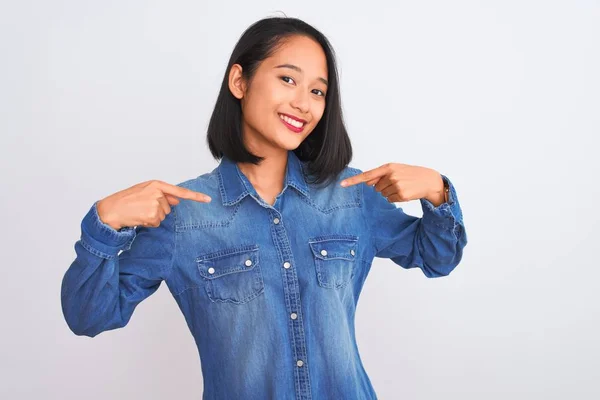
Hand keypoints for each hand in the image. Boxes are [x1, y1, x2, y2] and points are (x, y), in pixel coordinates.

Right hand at [96, 180, 211, 229]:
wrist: (110, 210)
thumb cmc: (125, 200)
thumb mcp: (144, 192)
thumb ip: (161, 194)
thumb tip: (177, 201)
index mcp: (156, 184)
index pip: (180, 191)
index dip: (195, 196)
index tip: (208, 199)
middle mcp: (157, 193)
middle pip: (169, 207)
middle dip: (158, 210)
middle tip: (142, 208)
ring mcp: (155, 204)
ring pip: (163, 216)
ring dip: (152, 217)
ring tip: (138, 212)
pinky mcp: (152, 215)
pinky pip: (157, 223)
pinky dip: (148, 223)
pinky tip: (138, 218)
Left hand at [340, 163, 444, 203]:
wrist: (428, 180)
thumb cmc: (410, 174)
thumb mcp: (395, 169)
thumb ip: (380, 175)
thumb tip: (367, 183)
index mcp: (388, 167)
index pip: (367, 175)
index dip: (354, 180)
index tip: (342, 184)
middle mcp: (391, 176)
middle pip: (376, 188)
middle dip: (384, 187)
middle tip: (397, 183)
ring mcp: (396, 186)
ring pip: (382, 194)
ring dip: (390, 192)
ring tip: (402, 186)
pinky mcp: (401, 195)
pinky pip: (390, 200)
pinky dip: (395, 198)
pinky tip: (404, 192)